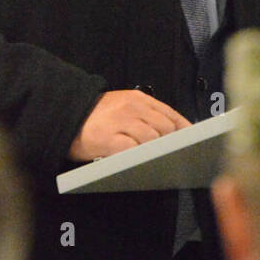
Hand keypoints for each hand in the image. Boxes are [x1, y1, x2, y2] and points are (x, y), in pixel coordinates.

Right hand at [68, 90, 190, 161]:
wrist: (66, 117)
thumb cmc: (98, 117)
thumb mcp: (124, 107)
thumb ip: (147, 115)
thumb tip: (175, 132)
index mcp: (138, 98)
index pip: (171, 114)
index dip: (185, 130)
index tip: (194, 143)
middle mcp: (131, 107)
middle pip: (165, 128)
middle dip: (170, 143)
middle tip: (172, 156)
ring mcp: (120, 122)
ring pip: (151, 139)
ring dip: (154, 151)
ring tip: (154, 160)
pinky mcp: (109, 139)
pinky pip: (133, 150)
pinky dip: (138, 157)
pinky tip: (137, 161)